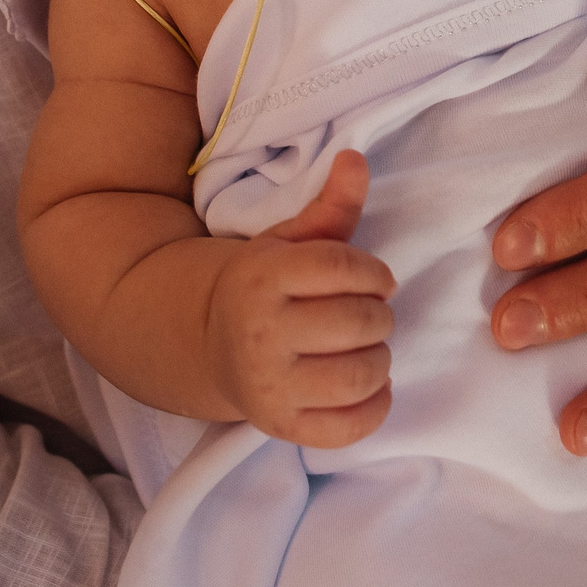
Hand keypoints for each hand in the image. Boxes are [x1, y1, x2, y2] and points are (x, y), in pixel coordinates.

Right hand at [208, 151, 396, 447]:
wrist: (207, 343)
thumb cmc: (265, 287)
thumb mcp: (290, 241)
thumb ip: (331, 205)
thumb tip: (356, 159)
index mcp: (263, 279)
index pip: (346, 269)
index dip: (375, 273)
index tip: (375, 279)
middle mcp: (261, 333)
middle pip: (361, 322)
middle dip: (378, 316)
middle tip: (367, 315)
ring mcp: (269, 386)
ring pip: (361, 375)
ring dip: (379, 359)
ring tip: (366, 348)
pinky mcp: (281, 426)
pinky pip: (350, 427)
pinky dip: (375, 407)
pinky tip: (368, 386)